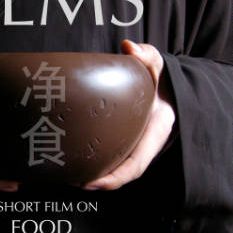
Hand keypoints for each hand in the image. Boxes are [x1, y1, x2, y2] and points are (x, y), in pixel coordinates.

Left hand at [84, 41, 175, 190]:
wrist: (164, 85)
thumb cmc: (158, 76)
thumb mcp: (156, 64)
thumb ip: (147, 56)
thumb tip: (130, 49)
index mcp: (156, 131)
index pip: (137, 164)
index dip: (116, 178)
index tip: (93, 183)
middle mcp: (145, 143)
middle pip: (123, 172)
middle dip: (100, 182)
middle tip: (73, 182)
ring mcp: (134, 144)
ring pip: (116, 167)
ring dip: (94, 177)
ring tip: (68, 178)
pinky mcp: (122, 141)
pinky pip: (110, 157)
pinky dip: (93, 163)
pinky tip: (72, 162)